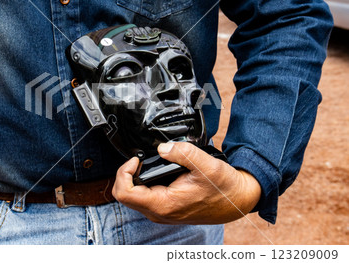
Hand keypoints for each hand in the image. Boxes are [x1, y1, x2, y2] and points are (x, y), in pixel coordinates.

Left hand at [112, 142, 260, 224]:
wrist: (237, 200)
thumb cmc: (224, 187)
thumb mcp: (206, 164)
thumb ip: (183, 153)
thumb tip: (163, 147)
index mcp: (164, 204)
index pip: (125, 193)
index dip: (124, 172)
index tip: (136, 159)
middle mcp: (159, 213)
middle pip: (124, 195)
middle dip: (127, 174)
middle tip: (140, 160)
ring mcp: (161, 213)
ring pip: (133, 197)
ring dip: (135, 179)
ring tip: (147, 164)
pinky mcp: (165, 209)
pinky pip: (144, 198)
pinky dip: (144, 183)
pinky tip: (155, 172)